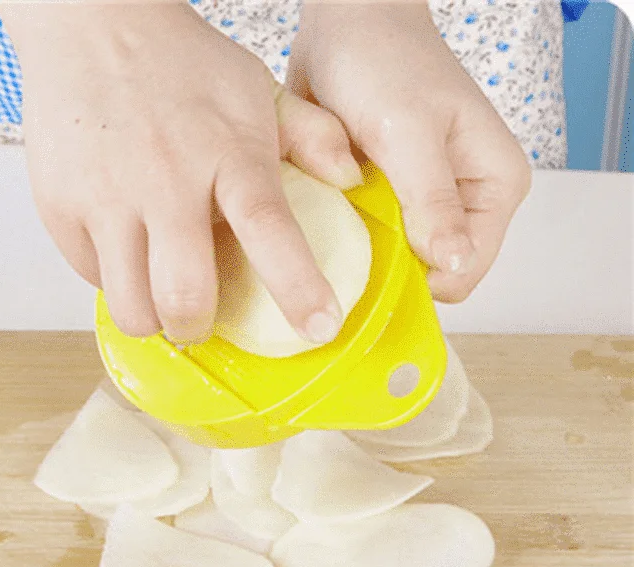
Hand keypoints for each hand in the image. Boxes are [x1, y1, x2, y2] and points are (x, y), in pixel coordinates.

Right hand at [0, 2, 362, 341]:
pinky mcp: (59, 205)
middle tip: (201, 319)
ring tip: (158, 294)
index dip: (297, 288)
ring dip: (152, 317)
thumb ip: (312, 134)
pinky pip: (90, 277)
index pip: (269, 229)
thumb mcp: (256, 89)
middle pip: (185, 294)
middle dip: (198, 326)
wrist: (91, 23)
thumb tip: (352, 178)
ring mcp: (106, 196)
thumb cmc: (181, 65)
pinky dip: (112, 281)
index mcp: (228, 153)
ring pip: (131, 305)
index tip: (320, 326)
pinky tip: (125, 253)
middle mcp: (166, 180)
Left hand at [288, 2, 531, 301]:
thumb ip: (433, 200)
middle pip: (432, 271)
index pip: (465, 269)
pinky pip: (375, 240)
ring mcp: (428, 203)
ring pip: (399, 260)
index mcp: (494, 187)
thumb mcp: (410, 132)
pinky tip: (332, 217)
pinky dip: (352, 236)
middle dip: (392, 268)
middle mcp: (466, 202)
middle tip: (351, 242)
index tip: (374, 270)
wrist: (346, 25)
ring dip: (367, 253)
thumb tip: (453, 263)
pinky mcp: (394, 199)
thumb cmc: (385, 61)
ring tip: (340, 223)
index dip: (421, 280)